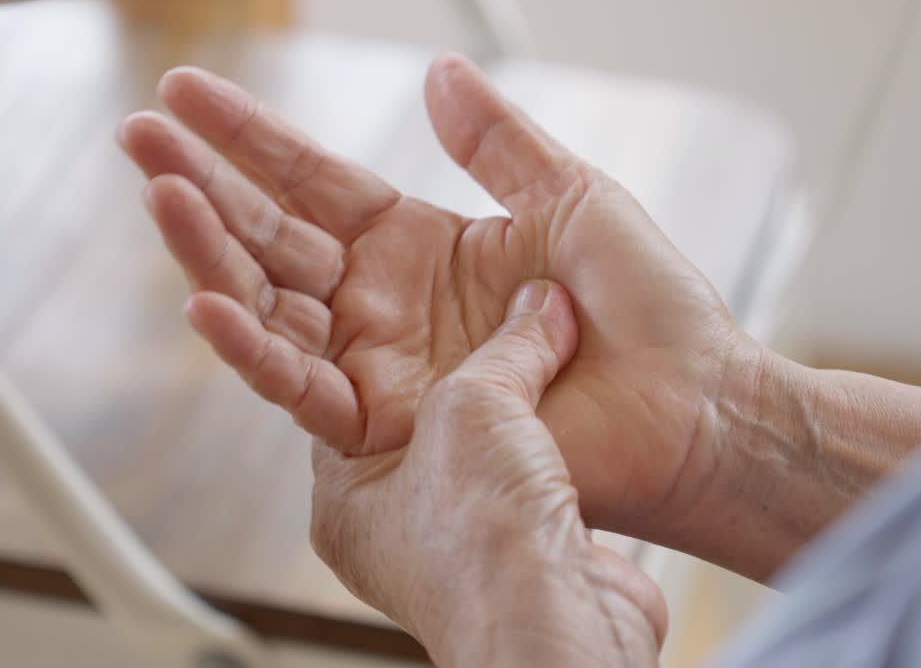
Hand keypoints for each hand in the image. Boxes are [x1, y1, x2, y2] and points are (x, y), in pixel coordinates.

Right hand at [118, 54, 758, 542]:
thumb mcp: (570, 197)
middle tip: (138, 134)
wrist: (693, 403)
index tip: (186, 93)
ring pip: (269, 304)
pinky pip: (302, 385)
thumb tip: (437, 73)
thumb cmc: (650, 308)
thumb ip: (494, 142)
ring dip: (208, 252)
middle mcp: (385, 304)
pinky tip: (206, 303)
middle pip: (271, 237)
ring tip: (158, 193)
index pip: (312, 181)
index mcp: (420, 245)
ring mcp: (380, 363)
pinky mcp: (387, 423)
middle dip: (202, 186)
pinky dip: (253, 348)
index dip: (249, 138)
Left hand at [309, 280, 665, 665]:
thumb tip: (542, 306)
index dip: (382, 337)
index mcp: (347, 500)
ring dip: (515, 402)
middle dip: (461, 365)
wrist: (561, 624)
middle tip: (484, 307)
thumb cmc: (483, 539)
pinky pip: (530, 473)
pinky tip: (574, 402)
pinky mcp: (525, 551)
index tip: (415, 297)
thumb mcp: (474, 404)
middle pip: (423, 417)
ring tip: (541, 344)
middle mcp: (395, 528)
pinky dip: (550, 435)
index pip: (345, 394)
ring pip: (483, 444)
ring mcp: (459, 546)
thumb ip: (505, 346)